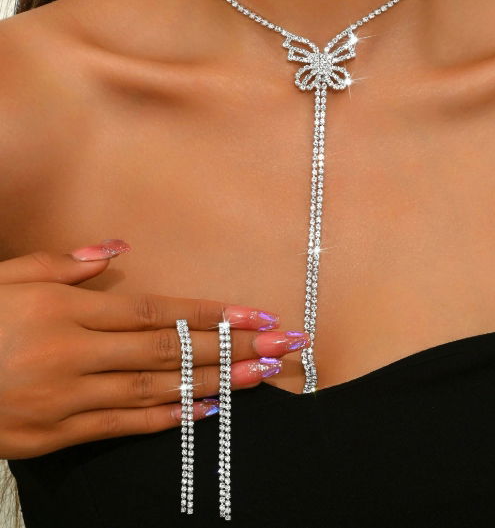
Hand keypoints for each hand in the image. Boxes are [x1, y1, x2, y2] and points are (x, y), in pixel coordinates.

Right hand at [0, 240, 307, 458]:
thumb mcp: (11, 275)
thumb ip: (69, 264)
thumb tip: (120, 249)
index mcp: (68, 311)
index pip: (156, 311)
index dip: (209, 313)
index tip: (253, 313)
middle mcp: (76, 353)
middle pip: (169, 350)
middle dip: (230, 347)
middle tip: (279, 344)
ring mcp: (67, 398)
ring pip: (156, 389)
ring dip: (214, 382)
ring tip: (259, 376)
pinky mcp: (55, 434)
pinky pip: (122, 425)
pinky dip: (167, 418)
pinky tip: (206, 410)